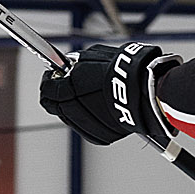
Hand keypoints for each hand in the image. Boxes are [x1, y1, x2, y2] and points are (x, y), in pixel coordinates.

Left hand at [39, 42, 180, 146]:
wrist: (148, 90)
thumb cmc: (124, 71)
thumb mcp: (94, 57)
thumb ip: (77, 64)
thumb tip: (70, 67)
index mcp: (68, 93)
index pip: (46, 91)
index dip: (48, 81)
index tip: (53, 75)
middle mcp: (76, 113)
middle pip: (56, 107)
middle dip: (59, 95)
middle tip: (68, 83)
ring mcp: (90, 126)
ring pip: (71, 119)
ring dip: (73, 107)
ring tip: (88, 93)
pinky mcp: (103, 136)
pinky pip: (88, 128)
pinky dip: (89, 118)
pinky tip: (97, 106)